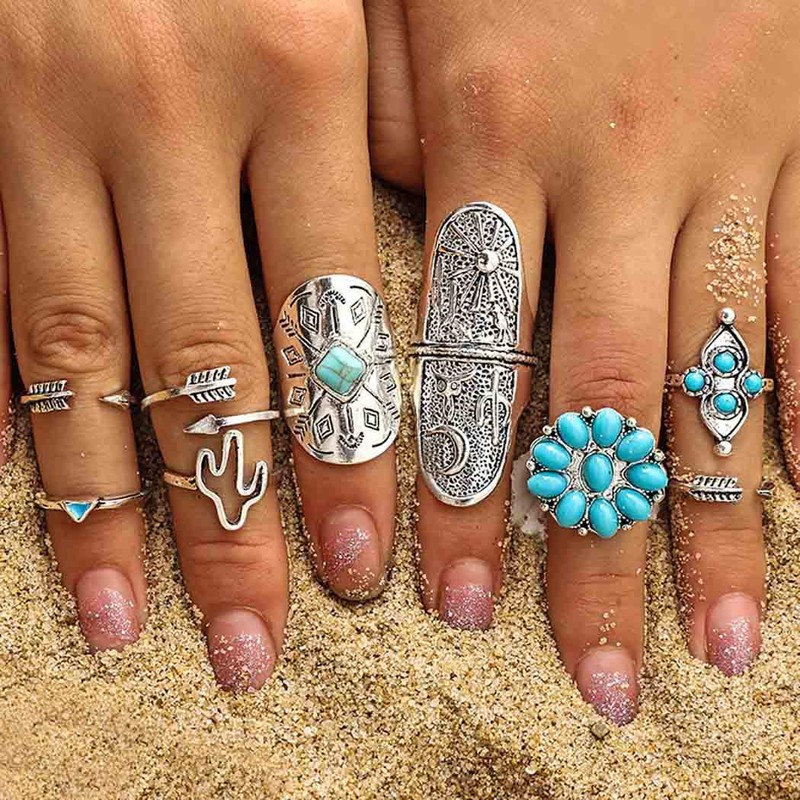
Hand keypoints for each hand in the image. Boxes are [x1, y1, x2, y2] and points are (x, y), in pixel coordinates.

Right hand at [0, 0, 394, 687]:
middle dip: (235, 521)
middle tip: (260, 643)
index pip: (335, 320)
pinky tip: (26, 497)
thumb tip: (412, 301)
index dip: (349, 460)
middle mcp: (168, 101)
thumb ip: (381, 131)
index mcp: (295, 63)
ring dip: (111, 502)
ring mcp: (45, 114)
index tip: (360, 574)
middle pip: (214, 367)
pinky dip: (4, 403)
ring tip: (134, 621)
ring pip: (89, 354)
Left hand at [367, 0, 799, 721]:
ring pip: (716, 371)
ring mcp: (728, 153)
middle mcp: (613, 165)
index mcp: (490, 128)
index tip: (452, 604)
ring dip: (713, 516)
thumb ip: (372, 127)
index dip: (463, 496)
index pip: (468, 363)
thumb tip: (341, 256)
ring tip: (714, 641)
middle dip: (596, 550)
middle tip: (596, 676)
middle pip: (595, 402)